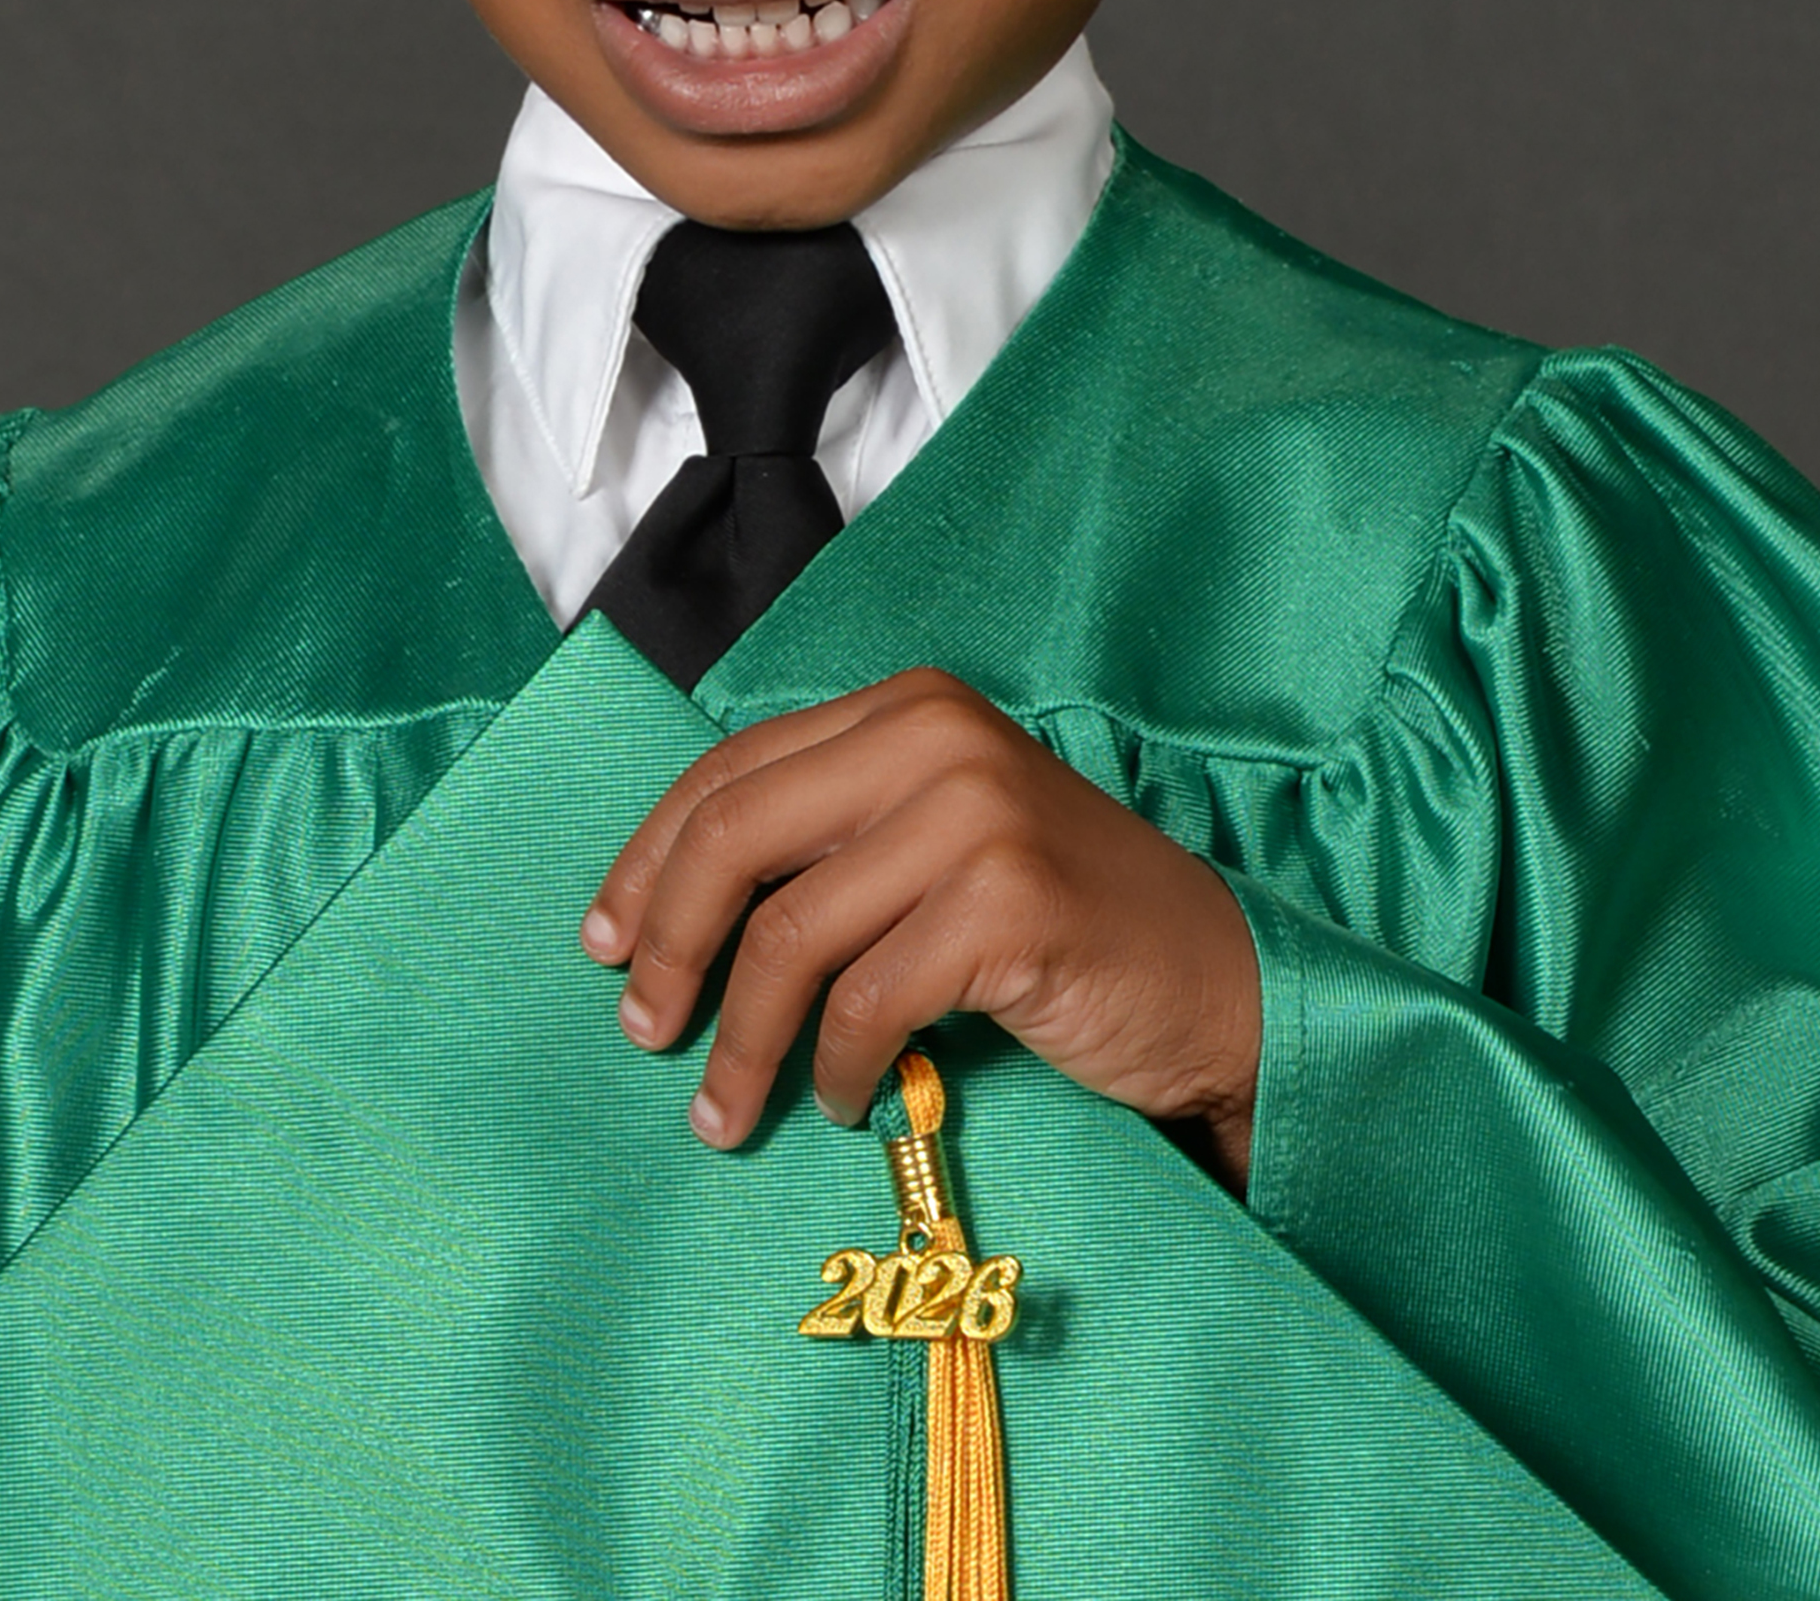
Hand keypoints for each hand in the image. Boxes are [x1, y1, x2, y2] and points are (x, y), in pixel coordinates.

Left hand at [581, 667, 1261, 1185]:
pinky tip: (837, 1100)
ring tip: (723, 1113)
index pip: (731, 769)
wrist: (1218, 978)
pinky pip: (866, 1003)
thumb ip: (834, 838)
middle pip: (736, 838)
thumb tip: (671, 910)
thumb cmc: (1064, 922)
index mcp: (908, 706)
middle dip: (666, 943)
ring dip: (738, 1042)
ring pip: (789, 936)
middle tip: (640, 1032)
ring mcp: (975, 817)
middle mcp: (936, 739)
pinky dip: (832, 1067)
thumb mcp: (937, 840)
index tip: (600, 942)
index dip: (648, 860)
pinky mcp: (1007, 907)